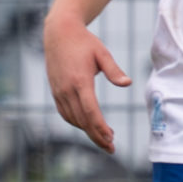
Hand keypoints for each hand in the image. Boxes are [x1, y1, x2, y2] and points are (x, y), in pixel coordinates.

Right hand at [43, 8, 127, 153]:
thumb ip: (114, 70)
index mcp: (80, 80)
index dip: (100, 128)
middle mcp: (67, 89)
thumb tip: (127, 84)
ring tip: (103, 138)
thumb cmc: (84, 42)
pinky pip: (65, 113)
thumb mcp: (102, 53)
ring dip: (87, 131)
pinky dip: (77, 123)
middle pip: (82, 120)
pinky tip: (88, 125)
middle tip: (111, 148)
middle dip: (96, 136)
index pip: (90, 111)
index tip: (111, 138)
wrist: (58, 33)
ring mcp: (59, 91)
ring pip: (73, 119)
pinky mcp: (55, 92)